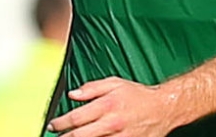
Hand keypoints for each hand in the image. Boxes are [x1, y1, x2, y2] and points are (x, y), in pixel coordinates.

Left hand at [46, 77, 180, 136]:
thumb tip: (73, 94)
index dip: (60, 123)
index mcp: (107, 105)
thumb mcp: (115, 83)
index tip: (53, 125)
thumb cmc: (138, 95)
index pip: (76, 117)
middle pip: (80, 135)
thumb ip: (92, 88)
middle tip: (56, 136)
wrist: (163, 108)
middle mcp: (112, 122)